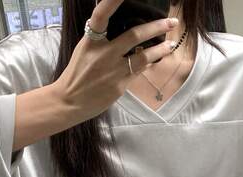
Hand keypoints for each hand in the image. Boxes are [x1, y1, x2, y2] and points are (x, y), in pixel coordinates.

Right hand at [53, 0, 178, 120]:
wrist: (70, 101)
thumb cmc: (77, 74)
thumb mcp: (85, 50)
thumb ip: (101, 38)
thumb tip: (122, 28)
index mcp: (91, 41)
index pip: (102, 15)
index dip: (112, 1)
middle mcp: (104, 54)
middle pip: (135, 35)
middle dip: (156, 27)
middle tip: (172, 22)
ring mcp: (113, 71)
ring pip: (143, 57)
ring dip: (159, 50)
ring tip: (170, 45)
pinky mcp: (119, 86)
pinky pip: (138, 72)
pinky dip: (146, 64)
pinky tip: (153, 60)